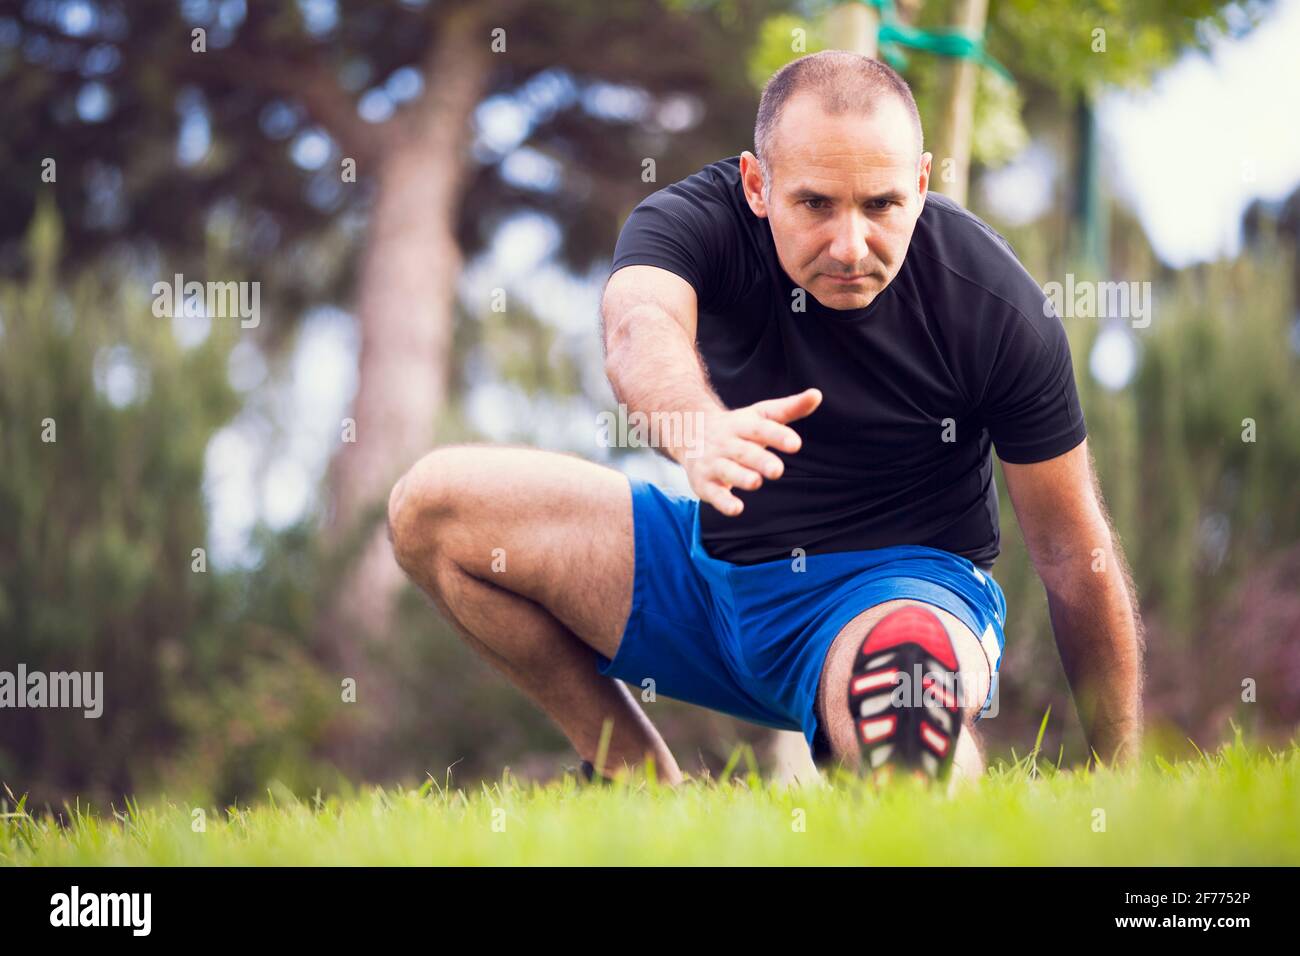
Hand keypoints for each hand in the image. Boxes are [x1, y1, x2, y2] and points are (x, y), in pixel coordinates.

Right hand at [681, 388, 821, 516]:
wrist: (690, 434)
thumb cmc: (737, 428)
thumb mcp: (761, 415)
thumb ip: (790, 408)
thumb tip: (817, 395)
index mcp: (743, 425)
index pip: (761, 428)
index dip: (777, 435)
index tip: (795, 444)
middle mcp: (727, 443)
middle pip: (744, 452)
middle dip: (760, 460)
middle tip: (778, 470)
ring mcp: (714, 463)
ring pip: (727, 471)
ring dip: (740, 477)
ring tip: (756, 482)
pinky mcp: (704, 483)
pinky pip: (714, 493)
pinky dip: (723, 502)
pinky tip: (737, 509)